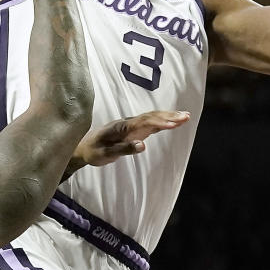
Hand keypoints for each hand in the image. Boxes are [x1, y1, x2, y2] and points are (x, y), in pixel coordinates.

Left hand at [75, 111, 190, 167]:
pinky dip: (162, 122)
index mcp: (122, 128)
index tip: (174, 123)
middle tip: (186, 116)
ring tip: (185, 116)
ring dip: (168, 116)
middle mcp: (127, 123)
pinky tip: (172, 122)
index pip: (144, 122)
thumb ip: (124, 149)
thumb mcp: (106, 154)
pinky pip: (149, 123)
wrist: (82, 147)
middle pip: (151, 116)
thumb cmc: (93, 151)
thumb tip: (143, 145)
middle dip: (169, 115)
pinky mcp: (132, 130)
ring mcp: (130, 125)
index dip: (160, 122)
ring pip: (151, 118)